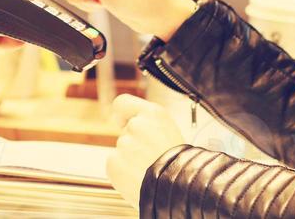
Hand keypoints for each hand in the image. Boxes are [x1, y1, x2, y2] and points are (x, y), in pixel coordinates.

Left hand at [106, 94, 185, 208]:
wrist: (179, 190)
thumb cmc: (180, 164)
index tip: (122, 121)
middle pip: (126, 132)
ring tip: (149, 172)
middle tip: (150, 159)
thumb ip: (149, 126)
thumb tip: (128, 124)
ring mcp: (124, 143)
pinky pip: (115, 166)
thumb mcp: (170, 133)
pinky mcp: (113, 162)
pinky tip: (139, 180)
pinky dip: (124, 174)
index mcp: (154, 113)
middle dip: (134, 145)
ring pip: (122, 151)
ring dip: (131, 160)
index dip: (122, 114)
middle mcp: (137, 124)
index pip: (122, 103)